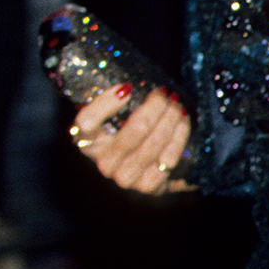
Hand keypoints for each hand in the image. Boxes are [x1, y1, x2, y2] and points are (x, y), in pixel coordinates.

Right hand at [71, 85, 191, 194]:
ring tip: (176, 105)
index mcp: (88, 141)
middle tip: (164, 93)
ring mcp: (125, 177)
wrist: (151, 169)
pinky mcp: (148, 187)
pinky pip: (169, 156)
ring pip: (155, 141)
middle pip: (135, 129)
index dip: (105, 104)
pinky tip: (182, 123)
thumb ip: (119, 100)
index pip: (86, 123)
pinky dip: (179, 135)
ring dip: (171, 118)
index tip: (127, 87)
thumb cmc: (134, 133)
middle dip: (156, 106)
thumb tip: (129, 81)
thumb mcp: (120, 115)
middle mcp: (104, 163)